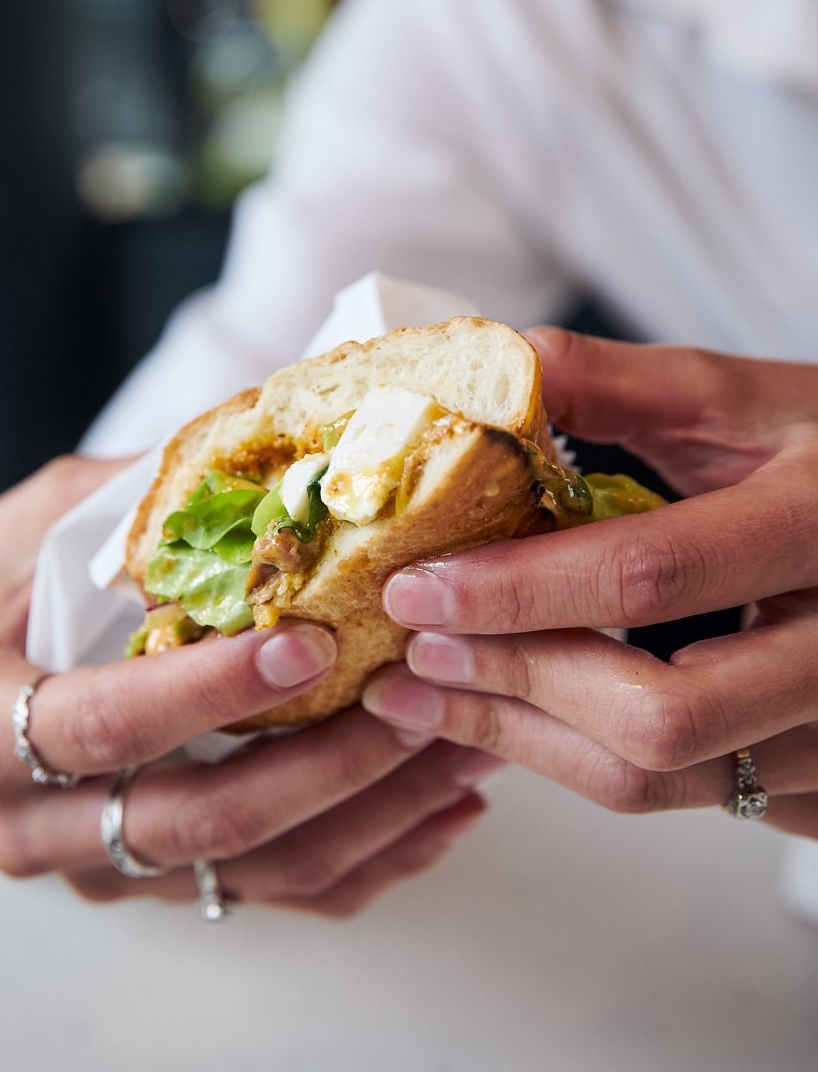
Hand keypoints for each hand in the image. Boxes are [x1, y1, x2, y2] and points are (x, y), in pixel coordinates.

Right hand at [0, 456, 495, 915]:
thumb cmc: (0, 584)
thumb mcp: (47, 520)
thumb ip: (146, 503)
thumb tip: (286, 459)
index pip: (105, 726)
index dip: (210, 691)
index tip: (311, 645)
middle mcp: (40, 823)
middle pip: (203, 821)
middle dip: (327, 762)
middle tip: (421, 693)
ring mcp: (110, 867)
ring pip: (262, 868)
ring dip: (376, 812)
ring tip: (463, 743)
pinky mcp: (172, 882)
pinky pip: (285, 893)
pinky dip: (376, 855)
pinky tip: (444, 806)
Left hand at [363, 328, 817, 837]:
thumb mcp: (748, 402)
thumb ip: (624, 387)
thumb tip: (498, 366)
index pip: (653, 575)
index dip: (519, 589)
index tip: (418, 587)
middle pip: (659, 714)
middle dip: (515, 685)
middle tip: (416, 653)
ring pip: (659, 778)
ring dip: (523, 741)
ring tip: (429, 697)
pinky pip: (679, 799)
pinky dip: (577, 765)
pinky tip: (515, 720)